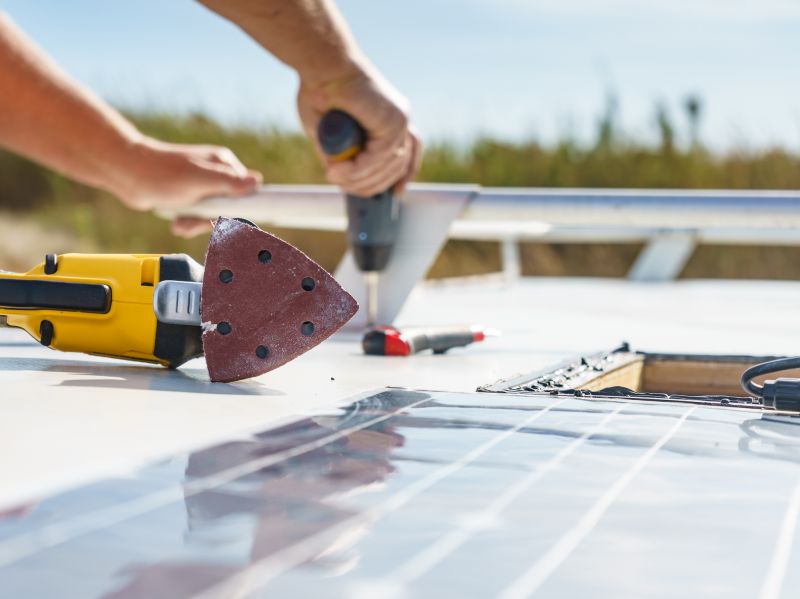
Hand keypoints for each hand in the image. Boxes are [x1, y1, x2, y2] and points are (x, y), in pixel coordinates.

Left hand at [116, 138, 261, 236]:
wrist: (127, 175)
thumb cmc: (160, 172)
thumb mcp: (199, 179)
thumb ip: (228, 182)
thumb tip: (256, 182)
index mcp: (224, 165)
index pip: (247, 192)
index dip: (240, 210)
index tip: (229, 222)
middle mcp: (217, 174)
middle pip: (231, 208)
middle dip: (212, 221)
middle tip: (194, 223)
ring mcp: (204, 186)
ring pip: (213, 215)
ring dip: (197, 224)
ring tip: (181, 224)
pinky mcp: (192, 197)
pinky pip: (199, 217)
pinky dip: (189, 224)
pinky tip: (178, 223)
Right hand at [297, 66, 421, 196]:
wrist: (322, 64)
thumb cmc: (319, 90)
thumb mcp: (330, 132)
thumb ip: (340, 154)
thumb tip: (341, 178)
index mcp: (390, 119)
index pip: (409, 156)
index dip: (401, 178)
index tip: (394, 196)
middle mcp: (399, 119)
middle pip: (399, 167)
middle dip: (372, 184)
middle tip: (342, 185)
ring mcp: (400, 119)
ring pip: (388, 167)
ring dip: (360, 178)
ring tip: (335, 176)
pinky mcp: (394, 120)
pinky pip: (380, 158)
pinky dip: (359, 169)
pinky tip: (340, 171)